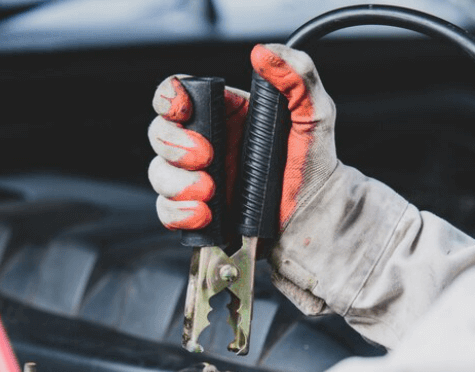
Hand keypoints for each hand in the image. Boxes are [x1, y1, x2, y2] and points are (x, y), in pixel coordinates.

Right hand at [148, 44, 338, 231]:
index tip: (182, 109)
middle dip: (173, 144)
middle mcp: (206, 143)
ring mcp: (198, 178)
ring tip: (209, 192)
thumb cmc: (314, 166)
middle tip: (205, 157)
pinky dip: (179, 213)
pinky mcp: (196, 211)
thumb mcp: (315, 115)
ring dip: (176, 182)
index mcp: (225, 114)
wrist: (315, 215)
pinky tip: (204, 214)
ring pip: (158, 173)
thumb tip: (266, 53)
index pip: (178, 93)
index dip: (168, 97)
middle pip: (159, 133)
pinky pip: (167, 211)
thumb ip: (297, 78)